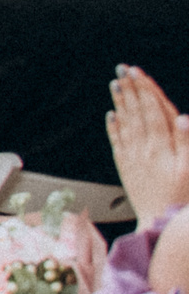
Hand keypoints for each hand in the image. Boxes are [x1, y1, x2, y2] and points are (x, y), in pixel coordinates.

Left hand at [110, 66, 188, 219]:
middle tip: (123, 69)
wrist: (159, 225)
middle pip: (137, 112)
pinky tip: (112, 116)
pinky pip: (118, 142)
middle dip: (131, 89)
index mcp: (162, 147)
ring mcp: (133, 158)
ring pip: (126, 123)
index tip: (138, 72)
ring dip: (121, 102)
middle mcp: (144, 149)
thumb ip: (188, 142)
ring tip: (116, 84)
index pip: (153, 111)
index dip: (146, 90)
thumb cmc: (182, 199)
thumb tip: (184, 118)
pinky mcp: (126, 168)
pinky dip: (114, 127)